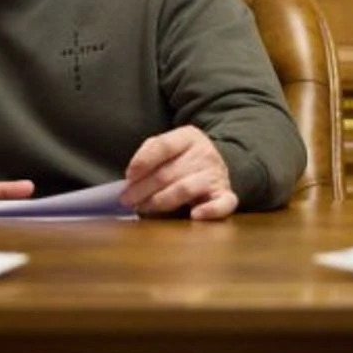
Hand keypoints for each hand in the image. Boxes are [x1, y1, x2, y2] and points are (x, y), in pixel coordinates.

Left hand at [121, 125, 236, 219]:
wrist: (214, 167)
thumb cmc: (182, 159)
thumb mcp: (167, 147)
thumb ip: (148, 154)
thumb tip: (131, 176)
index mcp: (189, 137)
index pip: (163, 146)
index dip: (143, 161)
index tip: (128, 176)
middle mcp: (205, 153)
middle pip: (168, 172)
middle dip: (142, 188)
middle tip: (126, 200)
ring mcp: (217, 174)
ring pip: (185, 189)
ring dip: (160, 201)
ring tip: (143, 208)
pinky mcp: (226, 195)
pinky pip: (223, 204)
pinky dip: (210, 211)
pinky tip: (194, 215)